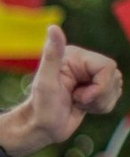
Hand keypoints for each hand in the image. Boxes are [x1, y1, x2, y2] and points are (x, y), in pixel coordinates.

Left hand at [13, 26, 123, 151]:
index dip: (100, 86)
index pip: (108, 66)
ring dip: (100, 102)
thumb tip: (53, 27)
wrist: (40, 129)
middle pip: (114, 77)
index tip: (81, 97)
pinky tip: (82, 107)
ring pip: (115, 87)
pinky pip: (113, 97)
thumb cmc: (41, 107)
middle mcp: (84, 64)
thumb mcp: (45, 82)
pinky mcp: (94, 90)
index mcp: (75, 56)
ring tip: (78, 104)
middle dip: (99, 95)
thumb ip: (51, 55)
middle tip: (77, 101)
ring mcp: (89, 77)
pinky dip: (101, 107)